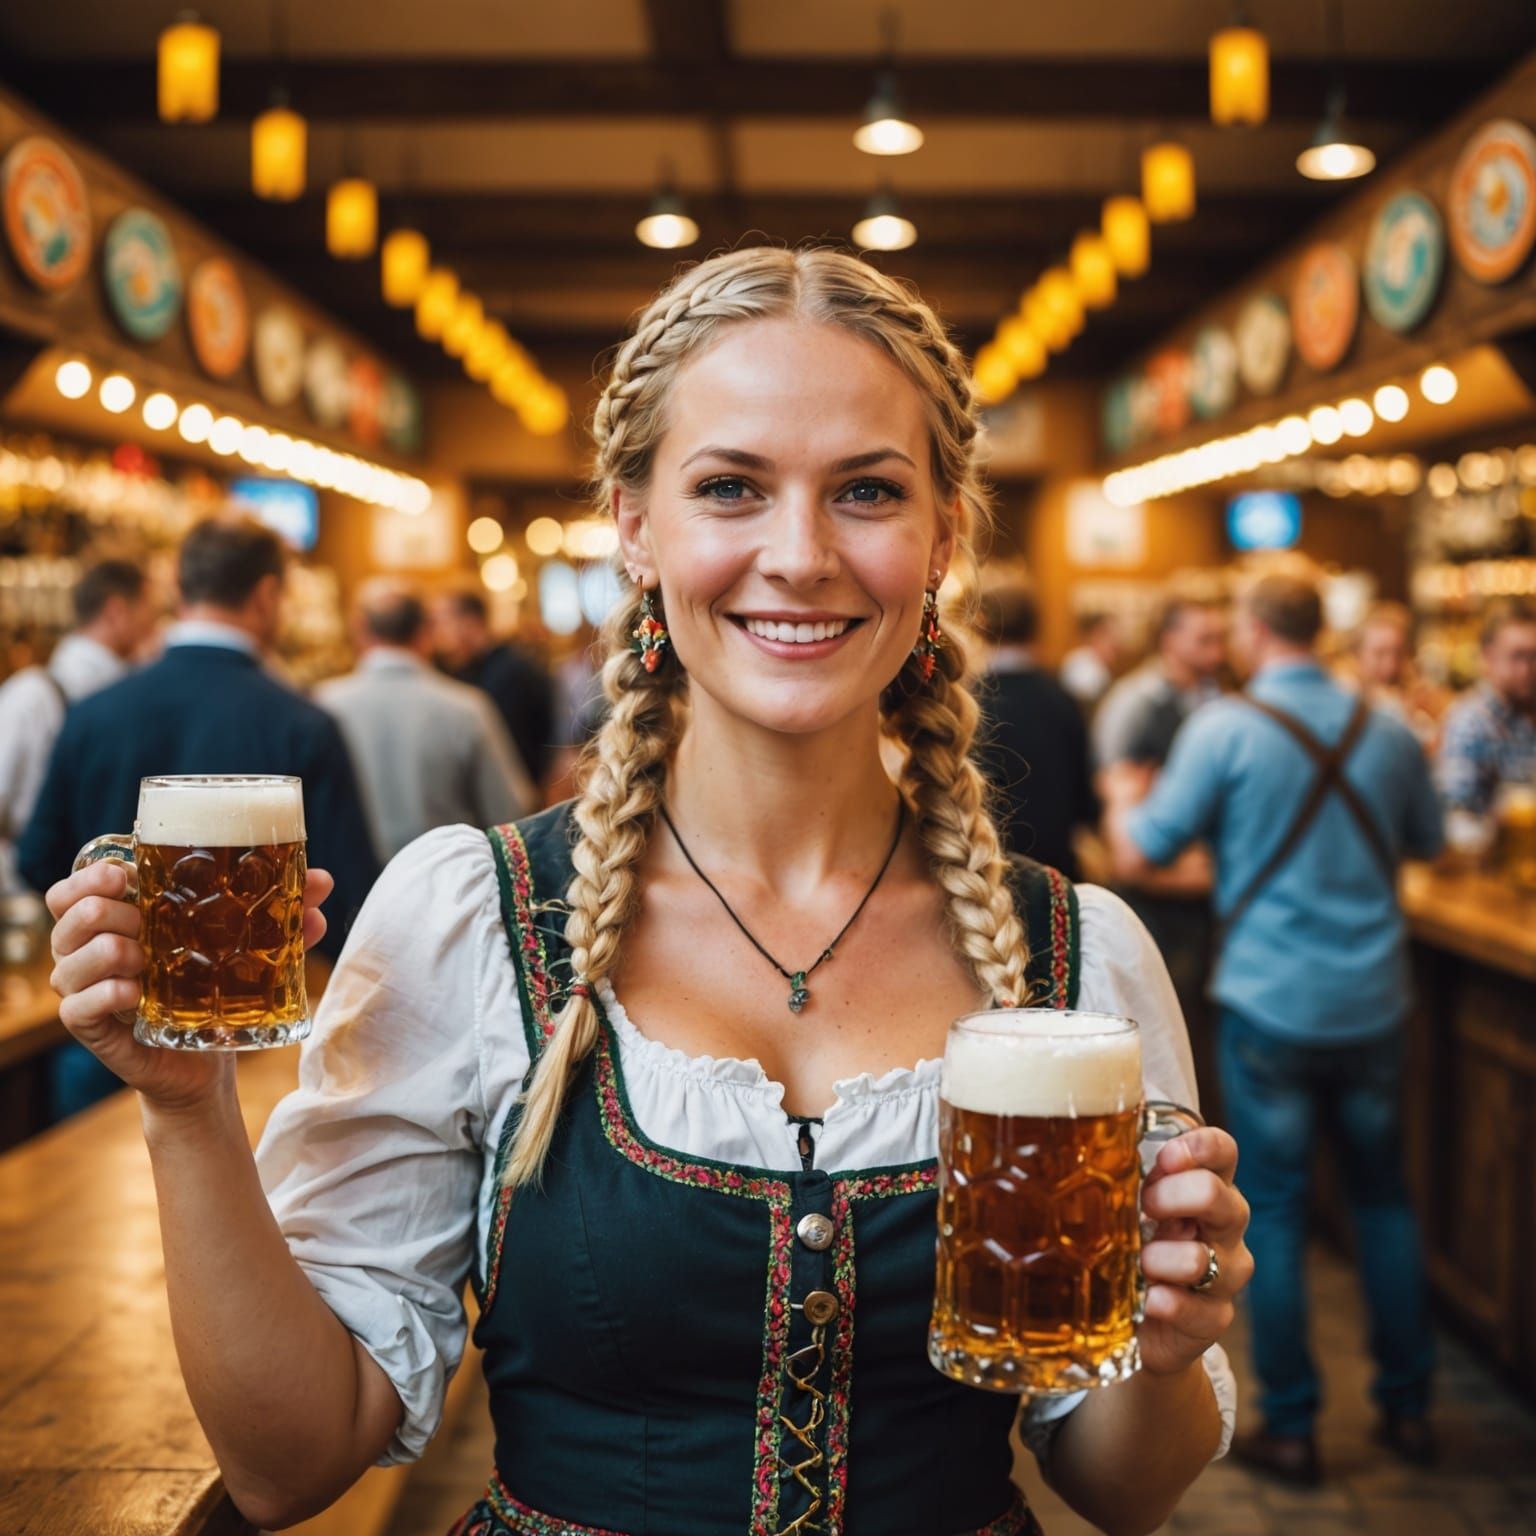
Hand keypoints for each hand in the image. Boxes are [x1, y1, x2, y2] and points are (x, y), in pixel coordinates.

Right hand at [45, 859, 333, 1114]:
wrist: (209, 1061)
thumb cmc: (217, 989)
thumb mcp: (247, 946)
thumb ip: (281, 910)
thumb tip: (323, 880)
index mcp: (119, 919)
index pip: (76, 886)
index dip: (90, 876)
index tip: (125, 875)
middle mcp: (91, 950)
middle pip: (66, 914)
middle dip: (103, 911)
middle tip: (143, 922)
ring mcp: (86, 989)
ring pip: (67, 958)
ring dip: (107, 950)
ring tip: (145, 960)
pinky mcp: (91, 1028)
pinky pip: (77, 1006)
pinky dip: (105, 994)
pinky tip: (132, 993)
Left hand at [1136, 1126, 1252, 1377]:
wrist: (1135, 1318)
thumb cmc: (1127, 1244)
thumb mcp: (1122, 1204)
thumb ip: (1118, 1177)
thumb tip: (1081, 1141)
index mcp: (1205, 1185)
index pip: (1223, 1152)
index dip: (1201, 1147)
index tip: (1166, 1158)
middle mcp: (1224, 1225)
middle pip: (1217, 1196)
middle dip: (1171, 1197)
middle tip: (1143, 1207)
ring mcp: (1225, 1272)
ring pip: (1204, 1258)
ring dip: (1163, 1258)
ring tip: (1138, 1262)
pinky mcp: (1214, 1317)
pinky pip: (1201, 1311)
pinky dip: (1170, 1304)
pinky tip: (1149, 1300)